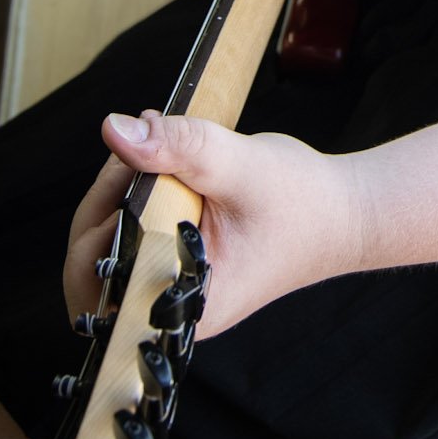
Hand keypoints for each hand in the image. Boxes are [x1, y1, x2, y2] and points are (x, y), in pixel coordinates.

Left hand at [83, 111, 364, 337]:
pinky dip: (139, 202)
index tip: (132, 167)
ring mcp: (171, 291)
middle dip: (109, 199)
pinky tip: (168, 178)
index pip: (96, 277)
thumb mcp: (238, 165)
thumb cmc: (305, 201)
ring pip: (108, 247)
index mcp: (183, 304)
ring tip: (165, 162)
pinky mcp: (176, 269)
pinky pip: (132, 239)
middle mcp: (170, 309)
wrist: (345, 214)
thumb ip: (178, 147)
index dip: (100, 218)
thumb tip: (114, 128)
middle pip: (92, 261)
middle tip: (147, 154)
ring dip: (123, 196)